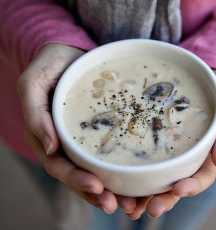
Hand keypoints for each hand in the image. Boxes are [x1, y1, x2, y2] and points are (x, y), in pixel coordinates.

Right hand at [17, 44, 135, 213]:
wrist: (70, 54)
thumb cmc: (50, 66)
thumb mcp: (33, 83)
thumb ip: (35, 113)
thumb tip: (50, 147)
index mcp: (46, 137)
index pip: (59, 166)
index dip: (76, 180)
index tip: (98, 187)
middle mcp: (64, 143)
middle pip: (80, 175)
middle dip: (99, 193)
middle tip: (122, 205)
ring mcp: (82, 139)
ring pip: (96, 170)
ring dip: (113, 189)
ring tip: (133, 203)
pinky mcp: (98, 132)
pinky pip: (108, 154)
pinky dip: (120, 170)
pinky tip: (136, 179)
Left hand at [127, 70, 215, 218]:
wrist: (208, 95)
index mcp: (204, 159)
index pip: (200, 177)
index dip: (190, 185)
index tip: (178, 189)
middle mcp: (185, 162)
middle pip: (175, 185)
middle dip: (162, 199)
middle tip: (149, 209)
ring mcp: (169, 155)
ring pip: (157, 178)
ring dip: (144, 194)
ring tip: (129, 206)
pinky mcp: (154, 146)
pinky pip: (144, 160)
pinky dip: (134, 172)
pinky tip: (119, 181)